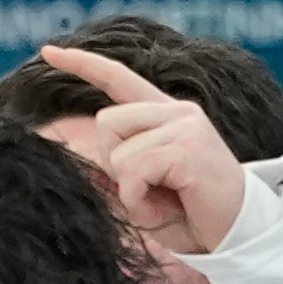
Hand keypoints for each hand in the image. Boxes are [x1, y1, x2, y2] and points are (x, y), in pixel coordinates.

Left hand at [40, 45, 247, 252]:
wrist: (233, 232)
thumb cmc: (186, 211)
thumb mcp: (140, 185)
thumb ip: (115, 165)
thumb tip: (78, 156)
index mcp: (164, 114)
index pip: (118, 79)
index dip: (82, 65)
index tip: (49, 51)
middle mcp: (177, 111)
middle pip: (105, 122)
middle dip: (112, 162)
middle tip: (147, 188)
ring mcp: (185, 126)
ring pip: (117, 152)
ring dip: (128, 188)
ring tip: (161, 199)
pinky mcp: (189, 147)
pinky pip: (132, 173)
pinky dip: (138, 200)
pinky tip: (166, 207)